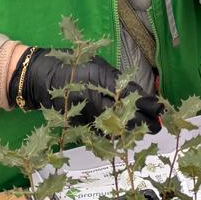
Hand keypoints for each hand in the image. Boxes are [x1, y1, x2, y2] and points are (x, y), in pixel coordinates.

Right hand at [7, 48, 164, 129]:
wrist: (40, 77)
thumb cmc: (71, 64)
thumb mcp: (97, 65)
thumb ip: (116, 79)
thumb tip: (136, 92)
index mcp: (100, 81)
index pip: (130, 94)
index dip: (147, 103)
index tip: (161, 108)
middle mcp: (94, 99)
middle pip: (125, 115)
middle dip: (144, 121)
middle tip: (158, 125)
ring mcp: (85, 114)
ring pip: (114, 127)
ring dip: (131, 130)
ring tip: (146, 131)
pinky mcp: (78, 124)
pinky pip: (100, 132)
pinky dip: (114, 135)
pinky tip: (125, 135)